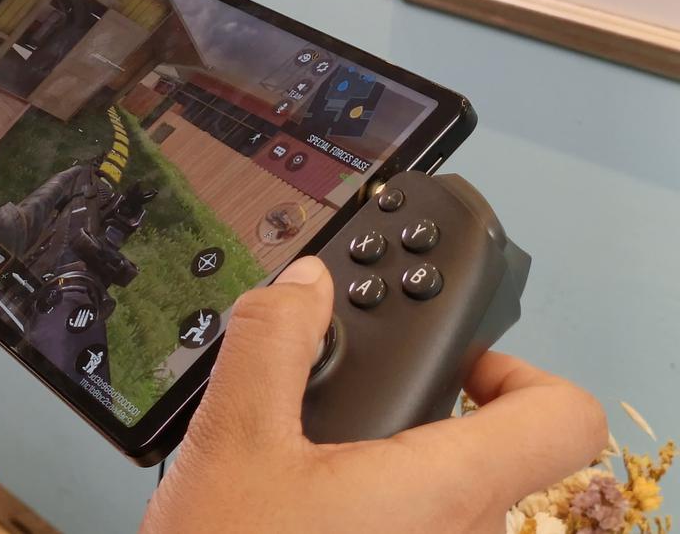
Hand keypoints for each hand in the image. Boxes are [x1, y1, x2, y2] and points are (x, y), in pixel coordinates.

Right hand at [140, 257, 607, 533]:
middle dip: (413, 413)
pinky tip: (297, 507)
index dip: (520, 371)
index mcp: (443, 491)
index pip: (562, 417)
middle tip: (342, 400)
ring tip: (302, 456)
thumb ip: (273, 343)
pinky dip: (366, 507)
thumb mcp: (232, 439)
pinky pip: (410, 531)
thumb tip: (304, 285)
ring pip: (439, 497)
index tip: (456, 364)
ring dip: (382, 465)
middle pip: (487, 451)